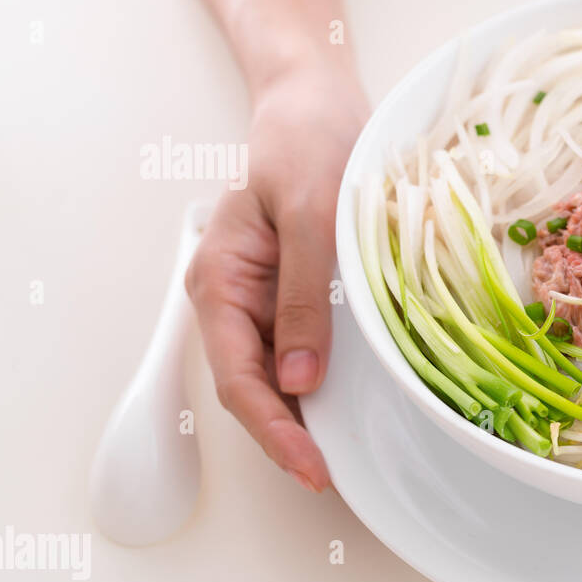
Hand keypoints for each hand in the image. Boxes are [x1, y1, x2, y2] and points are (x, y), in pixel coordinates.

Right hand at [186, 63, 368, 490]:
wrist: (319, 104)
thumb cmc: (309, 144)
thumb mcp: (312, 214)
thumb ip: (304, 295)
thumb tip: (300, 379)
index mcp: (221, 282)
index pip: (240, 379)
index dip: (275, 431)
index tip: (313, 468)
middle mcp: (238, 300)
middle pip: (256, 389)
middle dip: (292, 437)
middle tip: (335, 477)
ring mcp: (269, 300)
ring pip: (281, 377)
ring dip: (310, 419)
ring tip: (351, 457)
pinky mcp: (302, 294)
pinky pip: (309, 351)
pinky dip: (330, 384)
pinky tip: (360, 407)